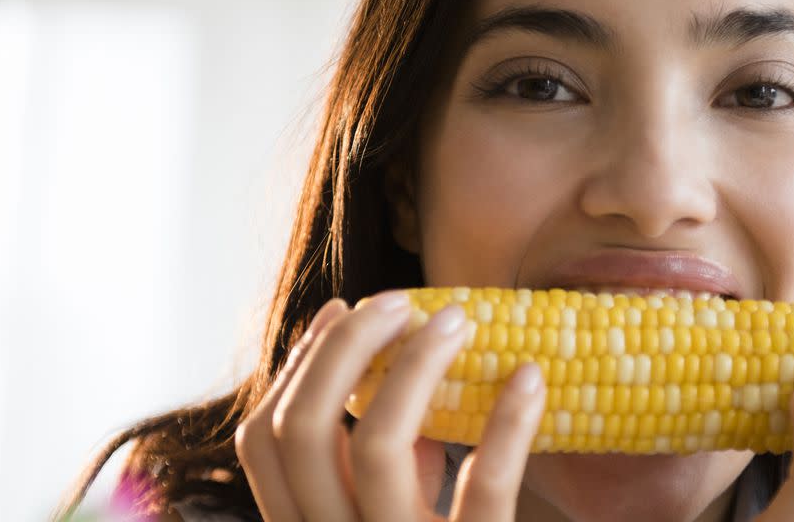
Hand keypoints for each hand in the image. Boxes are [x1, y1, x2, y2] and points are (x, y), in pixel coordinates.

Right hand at [234, 291, 546, 521]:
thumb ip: (383, 472)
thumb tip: (396, 375)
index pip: (264, 442)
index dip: (297, 366)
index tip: (342, 309)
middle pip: (302, 429)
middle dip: (346, 347)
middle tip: (403, 302)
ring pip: (378, 445)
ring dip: (417, 365)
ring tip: (461, 321)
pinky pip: (483, 490)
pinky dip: (507, 423)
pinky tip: (530, 376)